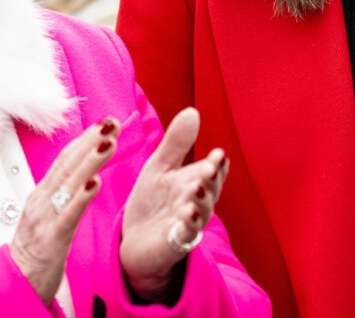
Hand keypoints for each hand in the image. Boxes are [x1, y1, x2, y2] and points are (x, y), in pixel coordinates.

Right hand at [10, 118, 118, 303]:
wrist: (18, 283)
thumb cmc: (36, 250)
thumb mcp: (48, 214)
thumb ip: (63, 193)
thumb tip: (85, 172)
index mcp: (42, 193)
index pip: (65, 158)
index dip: (85, 138)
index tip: (105, 122)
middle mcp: (41, 200)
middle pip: (67, 164)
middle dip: (91, 140)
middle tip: (111, 122)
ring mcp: (44, 217)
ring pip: (69, 183)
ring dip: (90, 160)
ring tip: (108, 142)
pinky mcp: (51, 238)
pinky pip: (68, 214)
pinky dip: (81, 196)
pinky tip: (95, 182)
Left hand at [120, 108, 228, 303]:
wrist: (135, 241)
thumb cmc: (152, 202)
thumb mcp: (160, 167)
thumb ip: (176, 143)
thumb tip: (194, 111)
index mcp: (195, 182)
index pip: (213, 171)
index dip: (218, 164)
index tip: (218, 154)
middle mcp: (197, 203)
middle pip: (210, 190)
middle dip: (211, 179)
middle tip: (210, 167)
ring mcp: (188, 224)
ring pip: (201, 212)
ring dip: (201, 200)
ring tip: (198, 187)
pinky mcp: (175, 243)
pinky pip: (186, 233)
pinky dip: (188, 223)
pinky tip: (186, 212)